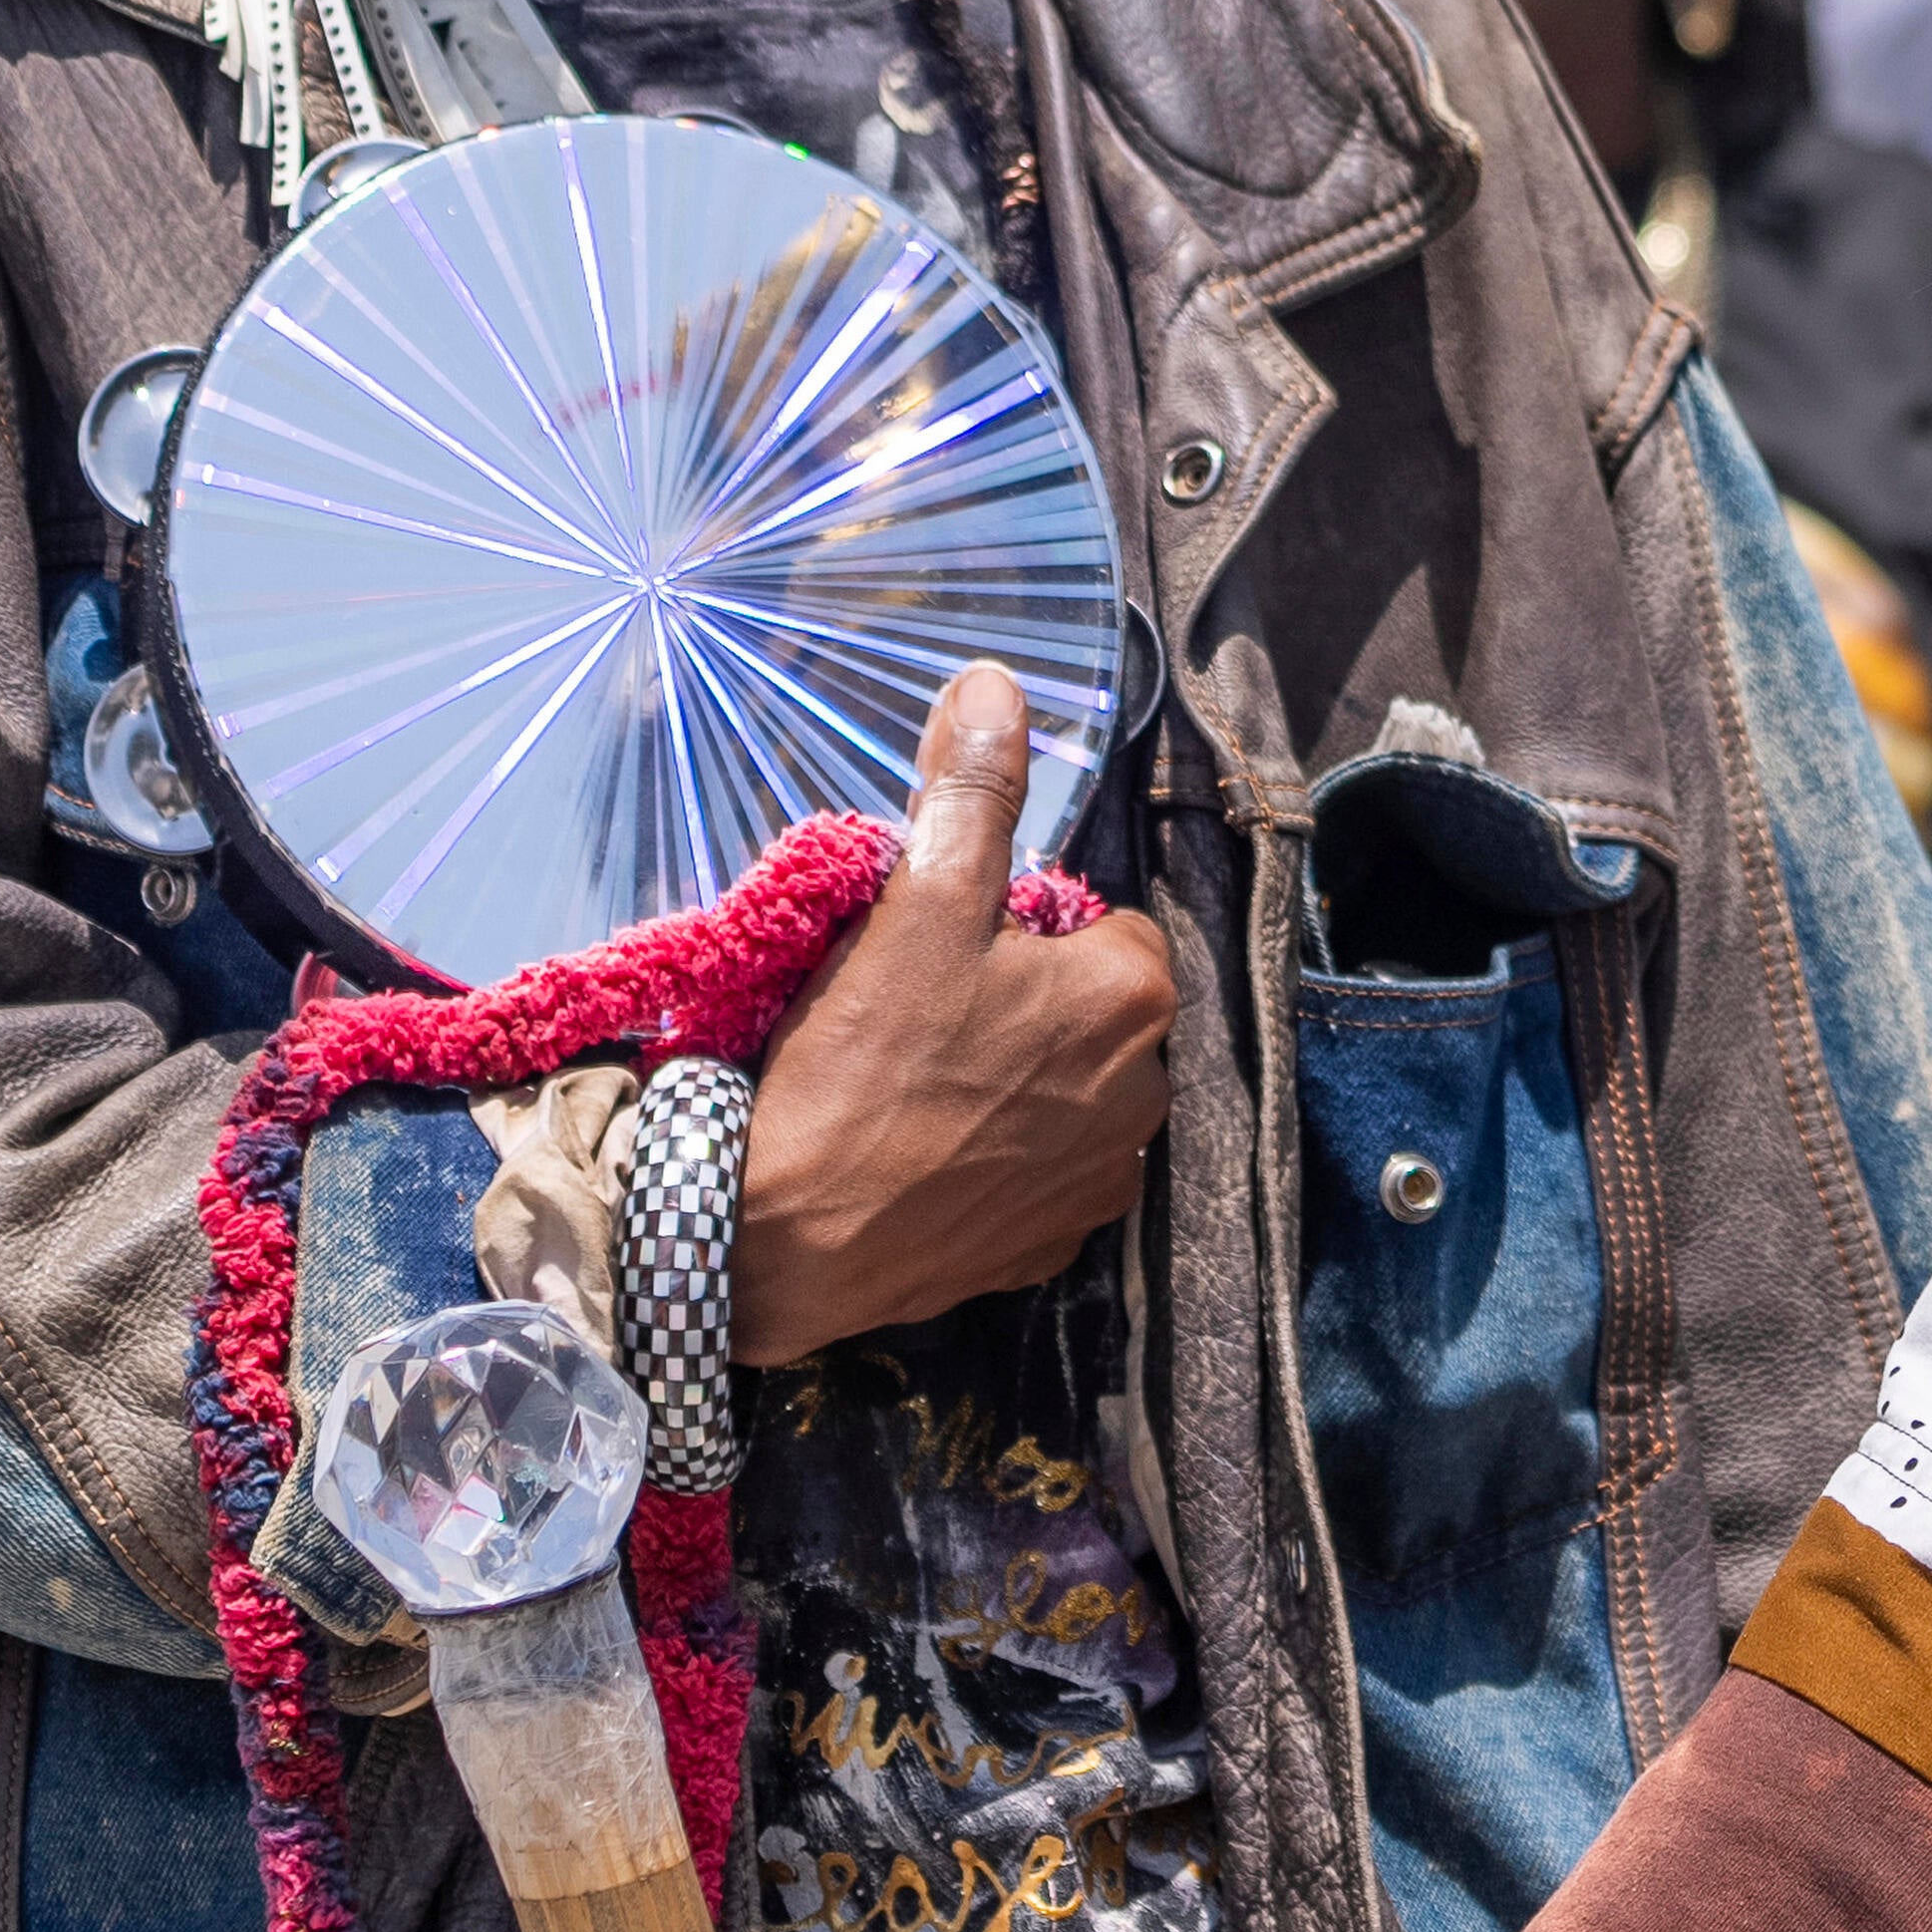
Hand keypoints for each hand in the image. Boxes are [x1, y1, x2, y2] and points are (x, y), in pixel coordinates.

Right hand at [739, 667, 1173, 1363]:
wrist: (784, 1239)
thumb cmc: (859, 1062)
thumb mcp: (917, 904)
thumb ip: (969, 793)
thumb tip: (996, 685)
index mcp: (1132, 997)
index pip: (1098, 926)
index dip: (1017, 930)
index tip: (945, 953)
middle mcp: (1148, 1094)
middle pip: (1086, 1012)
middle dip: (1021, 1004)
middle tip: (918, 1015)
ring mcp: (1100, 1182)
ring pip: (1065, 1092)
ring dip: (1012, 1081)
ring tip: (913, 1084)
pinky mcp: (1052, 1246)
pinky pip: (1036, 1174)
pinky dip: (992, 1159)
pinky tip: (920, 1151)